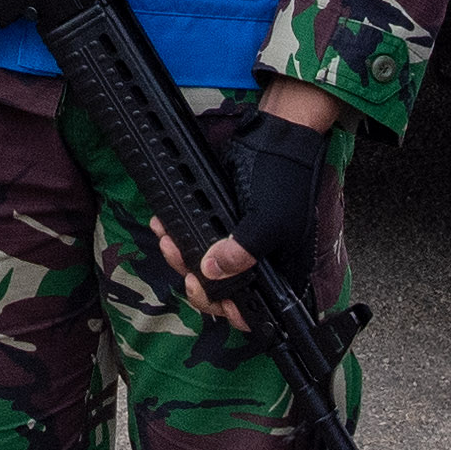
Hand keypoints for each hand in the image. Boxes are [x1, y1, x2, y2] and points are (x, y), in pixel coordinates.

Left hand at [149, 91, 331, 326]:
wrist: (274, 138)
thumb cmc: (285, 178)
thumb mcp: (268, 220)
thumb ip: (243, 250)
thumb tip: (211, 270)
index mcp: (278, 269)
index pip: (255, 309)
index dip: (231, 311)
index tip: (211, 299)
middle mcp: (257, 261)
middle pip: (222, 290)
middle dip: (197, 283)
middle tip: (185, 270)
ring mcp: (236, 243)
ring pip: (203, 266)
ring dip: (180, 257)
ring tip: (167, 240)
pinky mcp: (219, 224)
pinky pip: (195, 239)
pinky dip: (177, 235)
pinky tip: (164, 225)